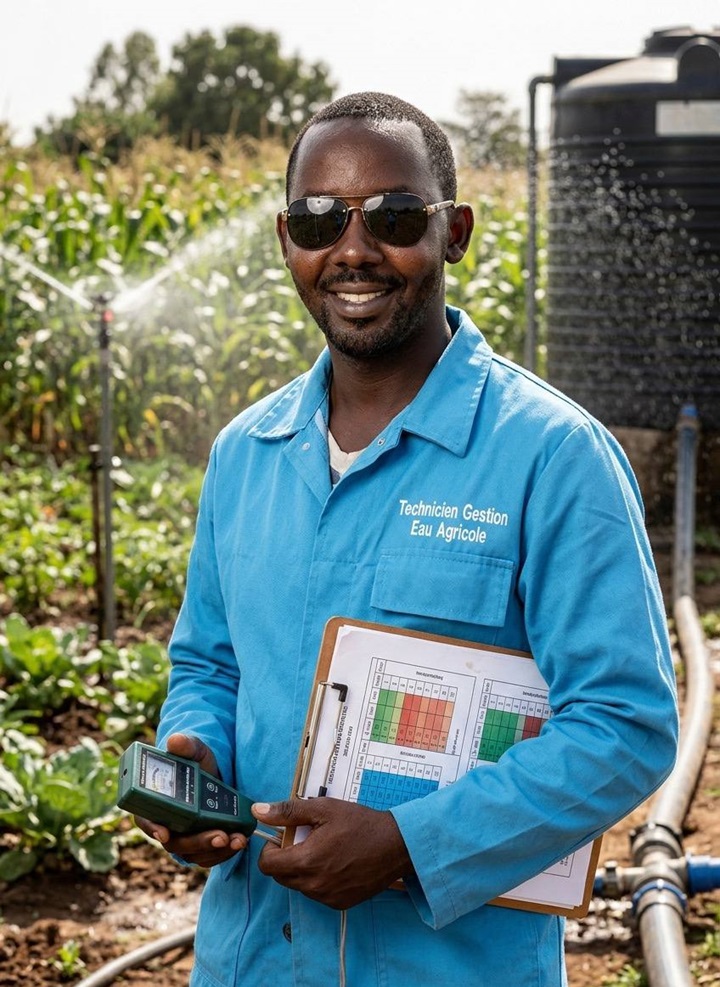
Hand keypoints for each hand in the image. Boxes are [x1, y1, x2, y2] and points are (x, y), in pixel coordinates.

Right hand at [133, 733, 248, 867]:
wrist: (215, 774)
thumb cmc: (197, 763)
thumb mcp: (195, 751)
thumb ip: (186, 746)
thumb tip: (175, 741)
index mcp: (154, 804)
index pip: (145, 819)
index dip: (151, 828)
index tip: (164, 832)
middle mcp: (166, 825)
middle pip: (174, 843)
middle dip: (197, 842)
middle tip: (220, 835)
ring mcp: (184, 838)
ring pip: (194, 854)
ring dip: (215, 850)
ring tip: (237, 839)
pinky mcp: (202, 844)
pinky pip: (209, 855)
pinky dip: (224, 852)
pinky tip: (239, 841)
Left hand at [253, 798, 412, 908]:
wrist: (396, 845)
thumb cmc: (360, 823)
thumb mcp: (323, 809)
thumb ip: (288, 811)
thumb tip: (258, 811)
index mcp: (306, 861)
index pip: (267, 865)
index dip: (269, 849)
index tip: (281, 838)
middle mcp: (313, 885)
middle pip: (280, 877)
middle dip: (284, 858)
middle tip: (302, 840)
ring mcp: (327, 897)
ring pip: (298, 886)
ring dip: (301, 869)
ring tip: (321, 850)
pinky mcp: (340, 903)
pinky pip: (316, 894)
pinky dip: (317, 880)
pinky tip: (334, 863)